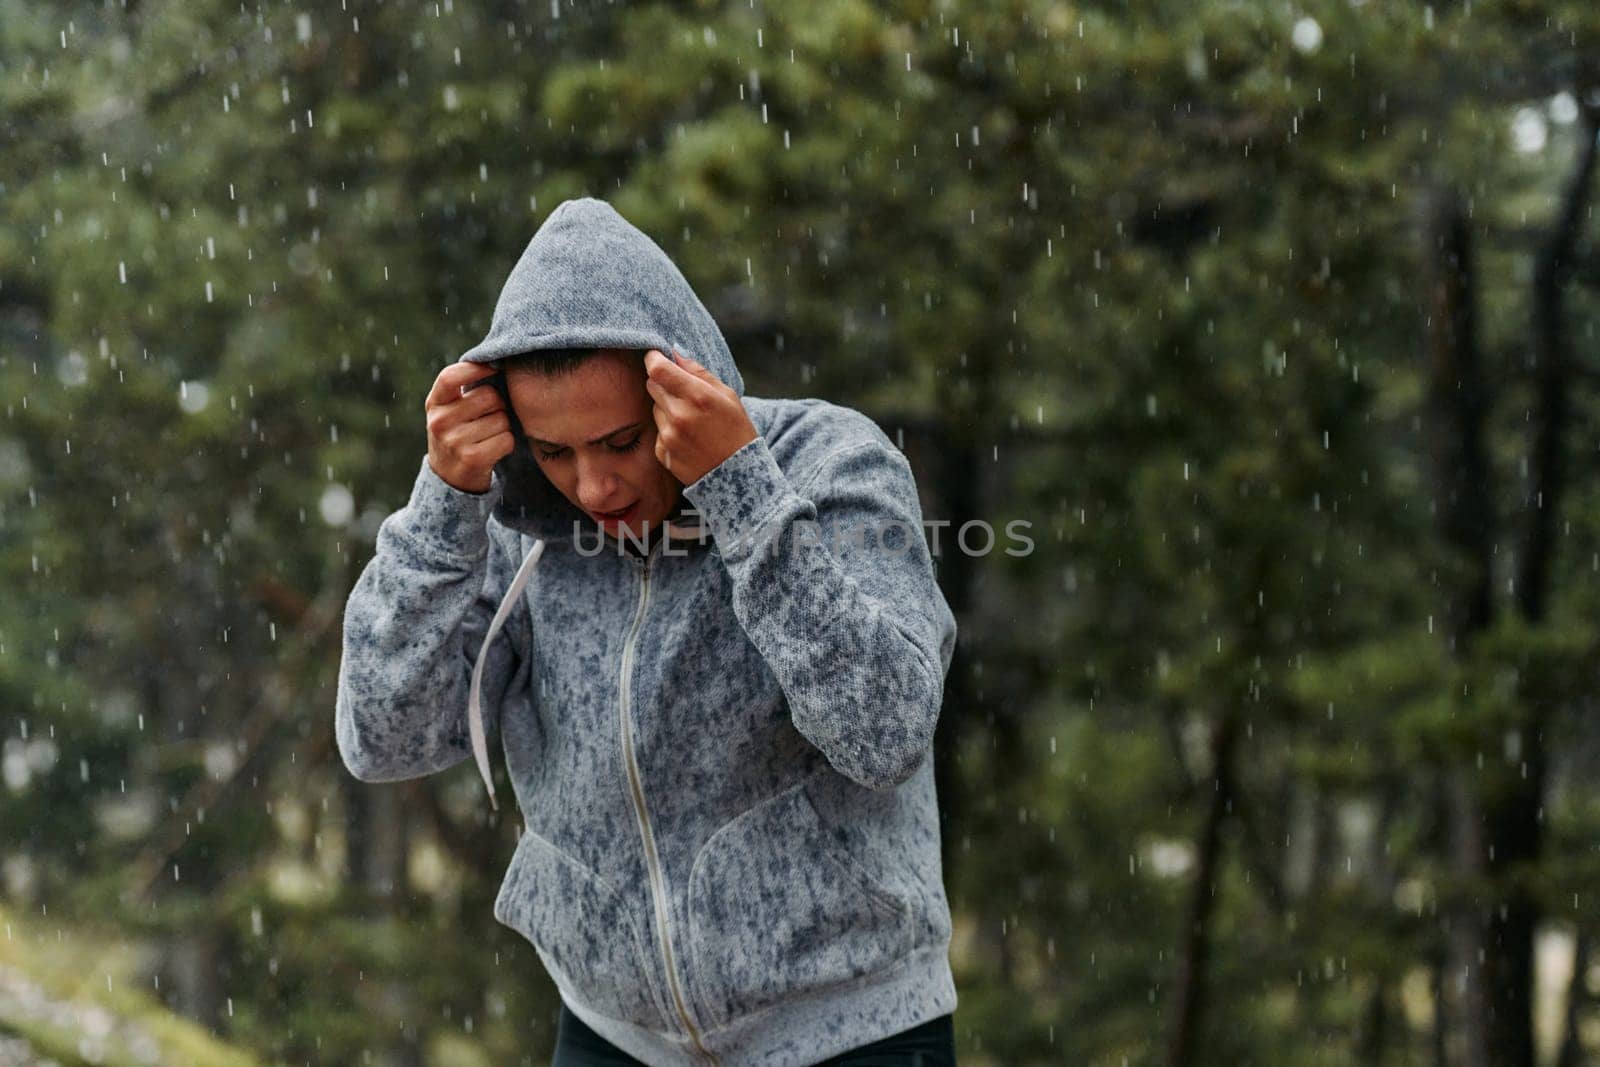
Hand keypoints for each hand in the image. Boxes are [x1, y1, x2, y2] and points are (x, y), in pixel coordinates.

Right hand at [425, 361, 514, 493]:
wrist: (449, 477)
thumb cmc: (457, 432)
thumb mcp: (449, 409)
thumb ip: (464, 387)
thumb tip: (497, 359)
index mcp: (434, 403)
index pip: (451, 376)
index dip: (475, 368)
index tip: (494, 367)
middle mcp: (440, 421)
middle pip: (490, 396)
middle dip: (497, 406)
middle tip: (488, 418)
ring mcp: (454, 441)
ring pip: (501, 419)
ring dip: (503, 427)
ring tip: (487, 436)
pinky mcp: (472, 458)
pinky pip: (506, 439)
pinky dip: (506, 444)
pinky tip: (493, 449)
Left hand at [644, 348, 758, 485]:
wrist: (738, 475)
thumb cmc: (737, 431)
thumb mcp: (727, 396)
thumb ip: (699, 372)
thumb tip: (675, 353)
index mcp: (697, 396)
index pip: (657, 369)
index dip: (654, 359)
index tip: (656, 357)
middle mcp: (679, 415)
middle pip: (652, 385)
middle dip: (663, 383)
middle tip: (682, 392)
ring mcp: (669, 436)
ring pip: (654, 408)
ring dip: (666, 408)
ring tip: (690, 420)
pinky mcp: (662, 453)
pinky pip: (658, 430)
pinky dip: (668, 430)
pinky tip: (688, 438)